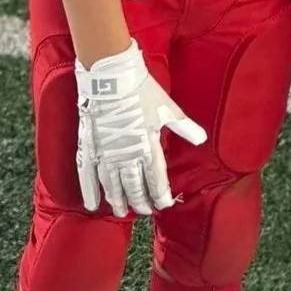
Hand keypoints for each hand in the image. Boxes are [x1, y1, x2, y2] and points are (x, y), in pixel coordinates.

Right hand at [74, 43, 207, 215]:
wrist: (111, 78)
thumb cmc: (142, 91)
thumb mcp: (167, 108)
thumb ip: (184, 127)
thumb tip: (202, 139)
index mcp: (148, 146)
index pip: (156, 179)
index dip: (160, 194)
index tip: (164, 204)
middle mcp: (127, 156)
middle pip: (134, 186)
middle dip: (140, 201)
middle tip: (144, 211)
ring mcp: (106, 155)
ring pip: (112, 186)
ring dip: (118, 201)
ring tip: (122, 212)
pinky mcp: (89, 149)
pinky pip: (87, 176)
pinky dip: (89, 192)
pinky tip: (92, 205)